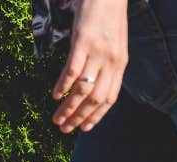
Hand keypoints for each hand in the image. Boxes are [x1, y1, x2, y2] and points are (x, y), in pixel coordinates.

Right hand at [51, 0, 128, 132]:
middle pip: (96, 98)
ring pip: (84, 89)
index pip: (111, 97)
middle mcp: (111, 62)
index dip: (98, 115)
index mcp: (120, 65)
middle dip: (80, 117)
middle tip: (65, 129)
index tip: (86, 128)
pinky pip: (73, 69)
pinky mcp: (84, 41)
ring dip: (69, 107)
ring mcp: (98, 53)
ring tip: (57, 118)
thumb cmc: (109, 16)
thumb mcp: (114, 43)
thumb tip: (93, 79)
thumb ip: (107, 62)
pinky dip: (63, 85)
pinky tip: (55, 95)